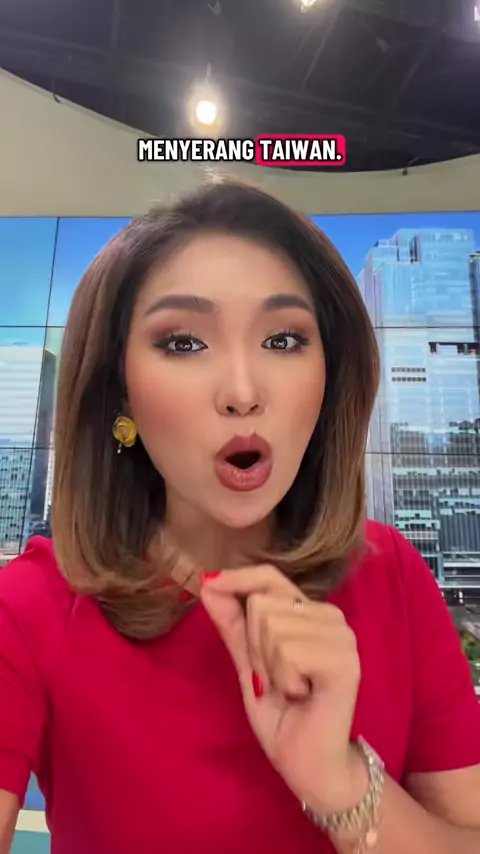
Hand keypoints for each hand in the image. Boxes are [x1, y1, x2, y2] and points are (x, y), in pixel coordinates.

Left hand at [200, 565, 367, 817]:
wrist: (306, 763)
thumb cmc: (282, 714)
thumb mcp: (248, 663)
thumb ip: (232, 624)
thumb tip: (208, 582)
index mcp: (309, 613)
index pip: (270, 576)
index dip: (238, 578)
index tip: (209, 584)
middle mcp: (330, 616)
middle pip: (261, 604)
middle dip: (254, 647)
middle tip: (276, 679)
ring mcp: (341, 637)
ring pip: (272, 626)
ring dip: (269, 667)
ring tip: (290, 689)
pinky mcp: (344, 661)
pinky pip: (288, 651)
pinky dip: (283, 679)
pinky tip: (302, 695)